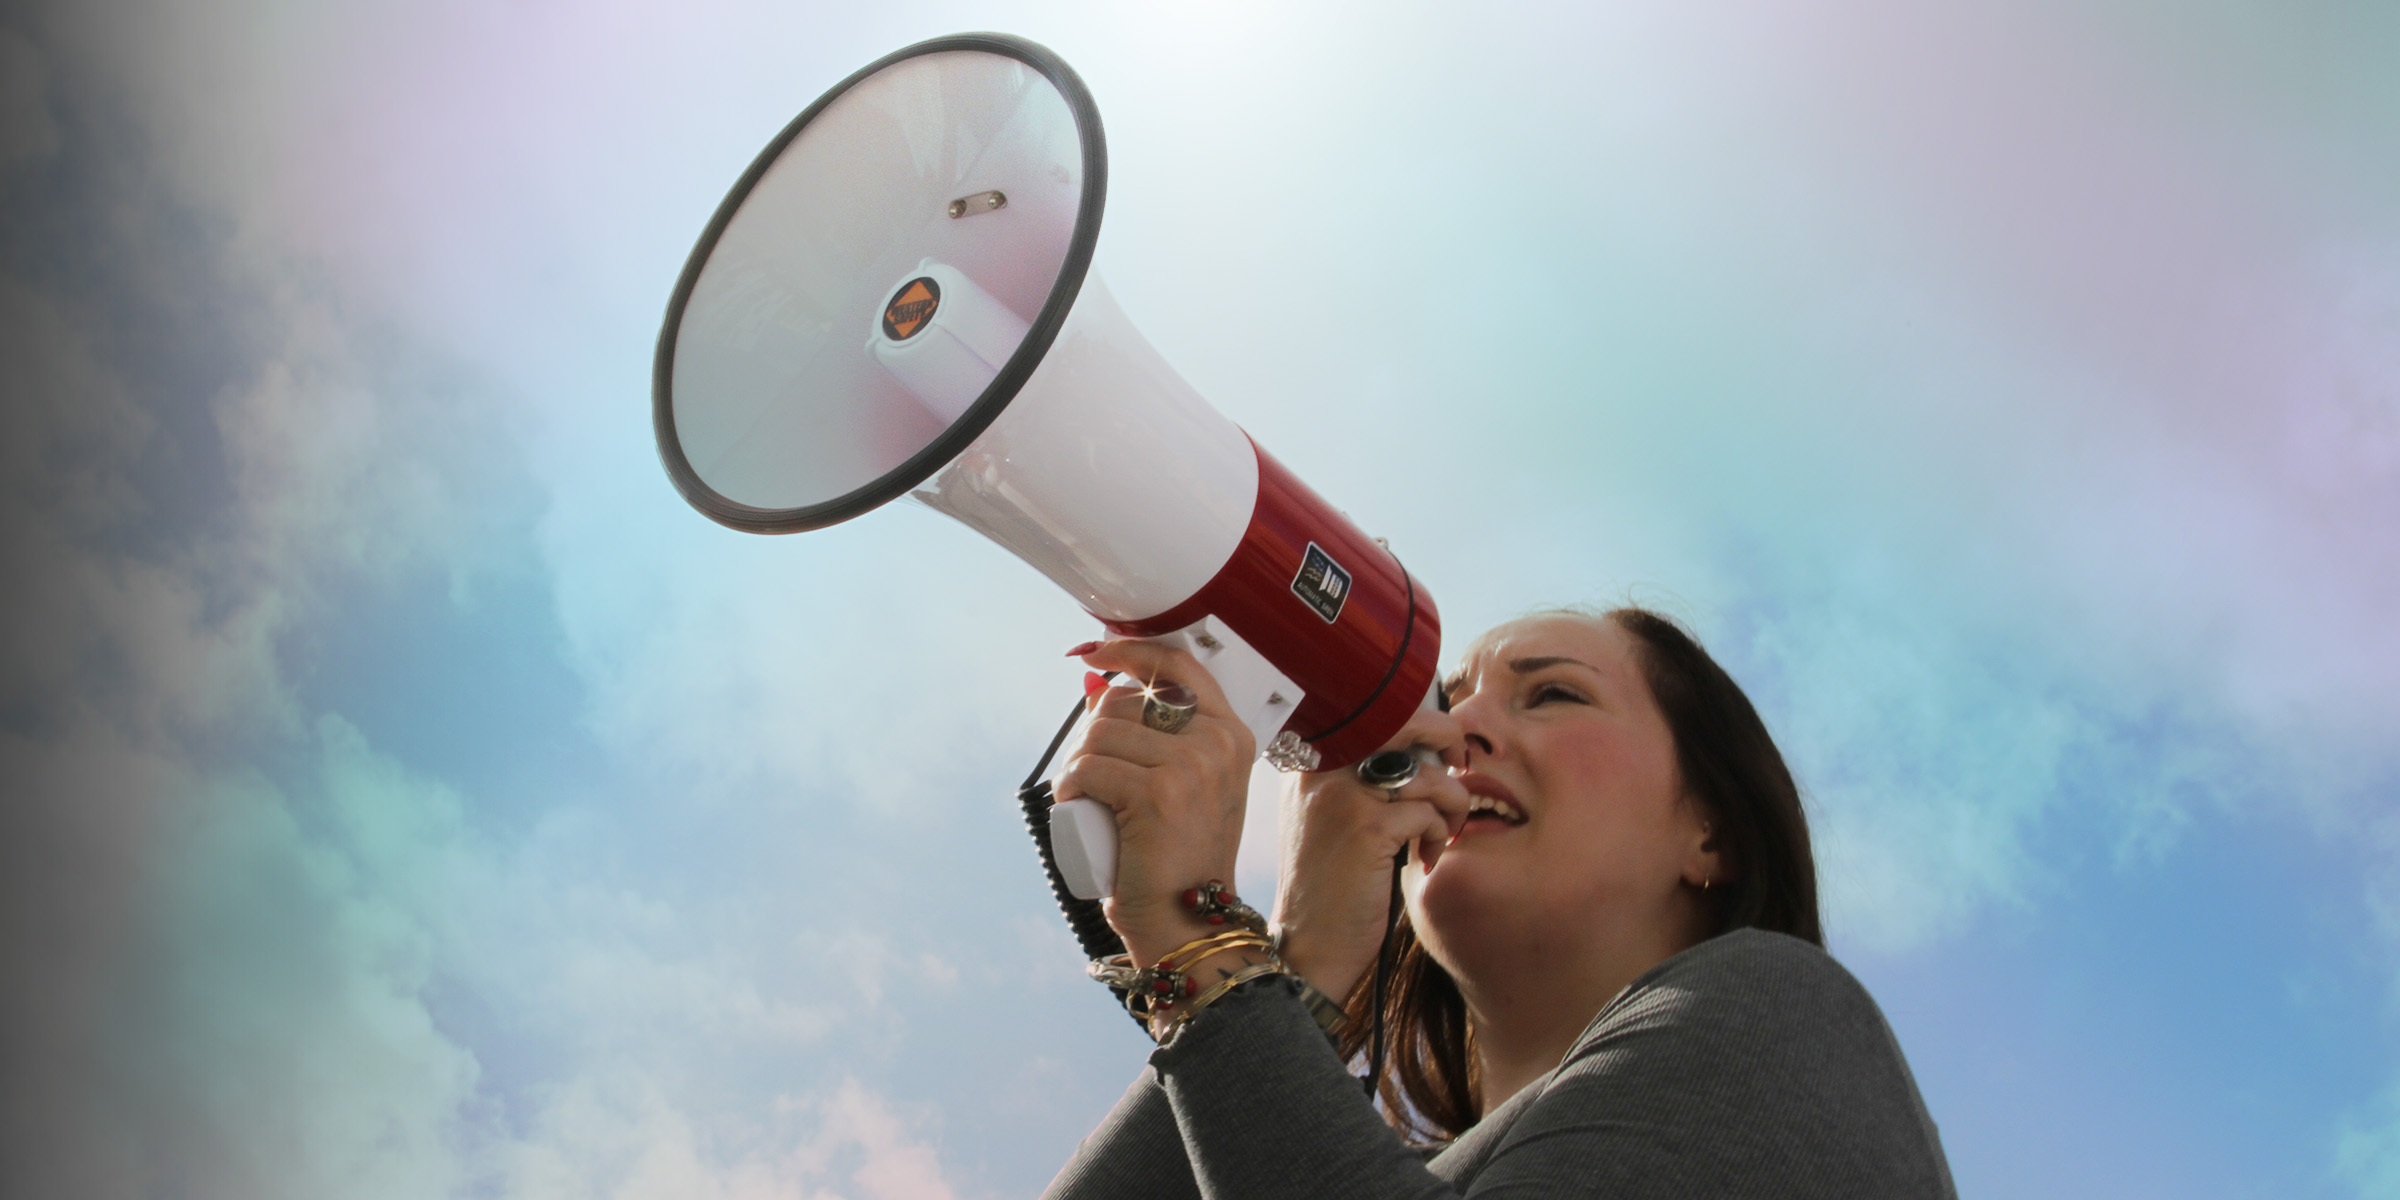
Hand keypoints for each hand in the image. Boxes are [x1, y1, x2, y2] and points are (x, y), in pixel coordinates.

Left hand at [1055, 640, 1256, 965]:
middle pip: (1122, 702)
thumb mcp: (1181, 786)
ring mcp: (1192, 765)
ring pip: (1098, 735)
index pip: (1178, 667)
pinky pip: (1087, 768)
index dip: (1130, 651)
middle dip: (1091, 738)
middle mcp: (1218, 742)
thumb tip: (1094, 684)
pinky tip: (1079, 811)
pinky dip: (1068, 790)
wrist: (1188, 924)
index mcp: (1230, 734)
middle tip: (1096, 784)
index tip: (1095, 653)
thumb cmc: (1175, 859)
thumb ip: (1156, 736)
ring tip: (1090, 804)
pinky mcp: (1157, 792)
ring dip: (1077, 768)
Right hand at [1272, 706, 1468, 1002]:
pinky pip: (1429, 812)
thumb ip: (1366, 776)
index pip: (1376, 711)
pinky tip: (1424, 858)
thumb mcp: (1333, 817)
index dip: (1420, 723)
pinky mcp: (1367, 828)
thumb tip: (1429, 744)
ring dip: (1451, 804)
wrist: (1308, 947)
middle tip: (1459, 766)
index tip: (1439, 750)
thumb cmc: (1330, 884)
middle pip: (1404, 720)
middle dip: (1447, 738)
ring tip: (1441, 834)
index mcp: (1311, 759)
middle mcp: (1322, 768)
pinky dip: (1439, 834)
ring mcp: (1342, 795)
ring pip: (1427, 773)